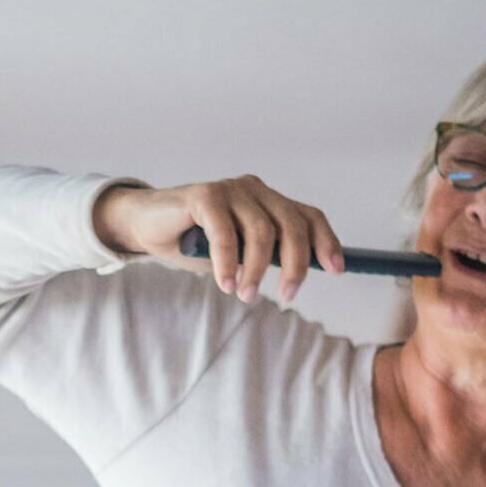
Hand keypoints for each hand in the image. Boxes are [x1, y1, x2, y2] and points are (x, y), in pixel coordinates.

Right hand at [91, 176, 345, 304]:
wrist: (149, 227)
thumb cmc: (198, 244)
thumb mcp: (241, 254)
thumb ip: (267, 257)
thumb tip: (298, 277)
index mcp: (269, 203)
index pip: (309, 217)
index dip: (327, 241)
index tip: (336, 270)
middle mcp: (254, 190)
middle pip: (292, 225)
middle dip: (296, 265)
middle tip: (288, 297)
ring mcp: (230, 190)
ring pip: (261, 231)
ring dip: (257, 270)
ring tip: (246, 295)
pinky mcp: (204, 195)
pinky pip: (225, 232)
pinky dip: (228, 262)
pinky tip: (225, 282)